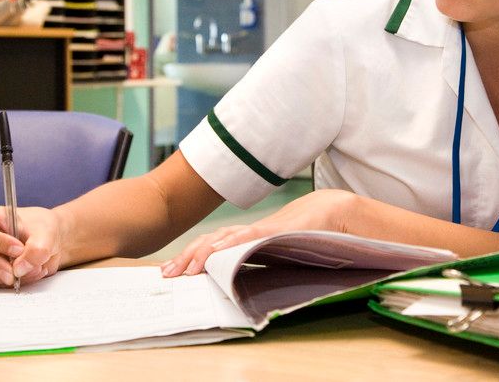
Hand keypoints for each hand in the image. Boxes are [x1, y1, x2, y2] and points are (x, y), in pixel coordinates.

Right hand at [0, 203, 64, 286]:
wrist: (44, 241)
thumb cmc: (38, 228)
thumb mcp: (46, 233)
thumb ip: (37, 249)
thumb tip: (19, 269)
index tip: (19, 248)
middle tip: (17, 269)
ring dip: (3, 275)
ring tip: (29, 269)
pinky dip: (5, 282)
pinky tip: (23, 274)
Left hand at [161, 189, 355, 276]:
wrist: (331, 212)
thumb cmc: (305, 234)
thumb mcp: (277, 253)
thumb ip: (259, 263)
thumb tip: (242, 286)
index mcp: (247, 240)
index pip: (212, 248)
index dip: (190, 258)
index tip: (173, 273)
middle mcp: (248, 234)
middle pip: (209, 243)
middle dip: (186, 258)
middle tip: (167, 274)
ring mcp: (260, 231)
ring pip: (223, 239)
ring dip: (201, 253)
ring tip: (185, 268)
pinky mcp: (275, 230)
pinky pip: (248, 237)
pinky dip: (231, 243)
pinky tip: (216, 250)